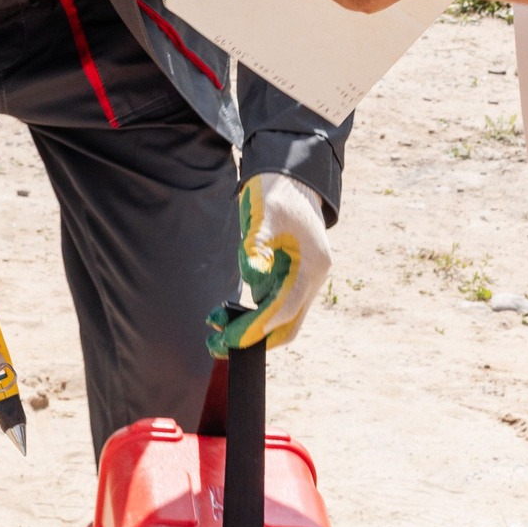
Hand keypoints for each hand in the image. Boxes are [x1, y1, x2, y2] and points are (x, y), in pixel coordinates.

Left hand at [208, 172, 330, 354]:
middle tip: (217, 345)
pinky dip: (252, 315)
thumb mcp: (265, 215)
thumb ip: (258, 245)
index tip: (227, 338)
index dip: (257, 327)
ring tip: (214, 322)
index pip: (285, 308)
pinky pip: (273, 306)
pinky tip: (227, 312)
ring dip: (250, 327)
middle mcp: (312, 278)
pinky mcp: (291, 279)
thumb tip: (253, 275)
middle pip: (288, 326)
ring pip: (279, 319)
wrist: (290, 181)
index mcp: (312, 265)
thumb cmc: (277, 196)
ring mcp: (303, 280)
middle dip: (254, 340)